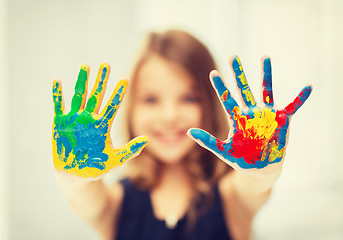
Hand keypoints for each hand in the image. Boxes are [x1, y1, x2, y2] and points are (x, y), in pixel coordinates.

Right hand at [52, 63, 148, 178]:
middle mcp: (90, 119)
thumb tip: (146, 140)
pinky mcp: (60, 124)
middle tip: (106, 64)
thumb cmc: (96, 167)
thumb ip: (130, 150)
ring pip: (80, 96)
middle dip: (102, 81)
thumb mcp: (115, 159)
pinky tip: (57, 81)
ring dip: (82, 82)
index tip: (126, 79)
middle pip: (97, 96)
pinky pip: (59, 106)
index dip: (119, 93)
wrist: (75, 175)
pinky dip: (58, 95)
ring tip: (86, 66)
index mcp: (102, 126)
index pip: (113, 106)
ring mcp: (75, 120)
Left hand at [188, 56, 311, 173]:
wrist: (261, 168)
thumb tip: (189, 132)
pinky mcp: (281, 120)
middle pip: (243, 89)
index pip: (227, 99)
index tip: (213, 73)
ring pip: (265, 90)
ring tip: (264, 57)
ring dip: (265, 74)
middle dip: (238, 74)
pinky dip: (300, 98)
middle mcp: (251, 112)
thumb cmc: (242, 158)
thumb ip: (208, 141)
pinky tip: (308, 87)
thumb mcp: (224, 150)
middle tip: (233, 57)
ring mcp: (266, 115)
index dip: (220, 87)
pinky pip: (292, 107)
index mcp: (237, 119)